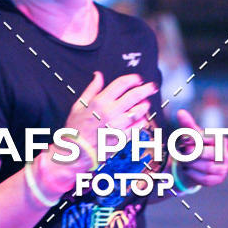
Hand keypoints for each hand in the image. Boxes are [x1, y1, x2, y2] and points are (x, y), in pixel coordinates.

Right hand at [42, 71, 156, 188]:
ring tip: (145, 104)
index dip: (132, 79)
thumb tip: (98, 75)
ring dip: (145, 105)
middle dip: (146, 89)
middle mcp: (110, 112)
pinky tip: (140, 119)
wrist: (75, 151)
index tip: (137, 79)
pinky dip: (142, 121)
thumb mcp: (79, 105)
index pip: (121, 84)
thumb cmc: (76, 129)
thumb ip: (91, 89)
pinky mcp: (122, 138)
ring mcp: (117, 125)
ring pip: (139, 111)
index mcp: (99, 102)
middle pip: (134, 95)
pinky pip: (138, 126)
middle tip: (152, 87)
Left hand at [173, 108, 227, 187]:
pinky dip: (194, 175)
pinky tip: (188, 170)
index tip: (184, 143)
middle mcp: (226, 154)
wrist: (193, 166)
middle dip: (191, 155)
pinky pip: (206, 179)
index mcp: (220, 140)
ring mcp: (224, 168)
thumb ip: (187, 125)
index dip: (193, 142)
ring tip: (184, 163)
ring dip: (191, 165)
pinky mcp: (219, 179)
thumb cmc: (194, 148)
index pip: (207, 140)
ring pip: (207, 168)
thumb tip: (181, 112)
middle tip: (182, 154)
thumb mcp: (191, 136)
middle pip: (208, 155)